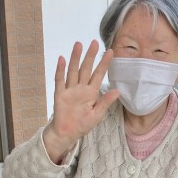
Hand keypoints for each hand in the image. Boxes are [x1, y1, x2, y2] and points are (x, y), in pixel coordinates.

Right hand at [43, 40, 118, 163]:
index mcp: (91, 93)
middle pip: (86, 69)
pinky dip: (60, 70)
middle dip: (90, 56)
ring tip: (78, 45)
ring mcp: (70, 90)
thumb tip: (117, 91)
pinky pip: (60, 80)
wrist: (67, 134)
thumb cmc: (82, 124)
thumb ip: (105, 103)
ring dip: (75, 58)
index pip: (99, 75)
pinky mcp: (60, 94)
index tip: (110, 52)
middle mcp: (81, 88)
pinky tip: (62, 59)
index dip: (104, 64)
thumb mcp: (97, 115)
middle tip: (94, 43)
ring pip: (73, 71)